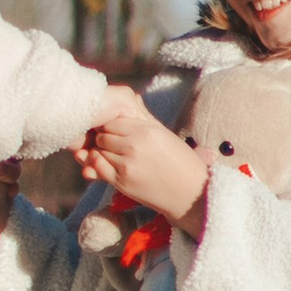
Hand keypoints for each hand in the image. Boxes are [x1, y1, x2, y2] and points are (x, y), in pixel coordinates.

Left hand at [75, 88, 207, 225]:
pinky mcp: (122, 182)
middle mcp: (135, 145)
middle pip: (103, 134)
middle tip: (112, 144)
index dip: (112, 125)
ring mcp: (126, 164)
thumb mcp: (166, 134)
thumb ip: (146, 116)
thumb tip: (133, 97)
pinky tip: (111, 165)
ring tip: (114, 155)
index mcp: (147, 131)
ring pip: (99, 150)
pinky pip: (98, 167)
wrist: (191, 193)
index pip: (113, 120)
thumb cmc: (181, 162)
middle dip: (104, 137)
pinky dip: (99, 164)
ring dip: (102, 151)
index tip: (116, 131)